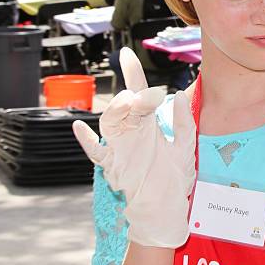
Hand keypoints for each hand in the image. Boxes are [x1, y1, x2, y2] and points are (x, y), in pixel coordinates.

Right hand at [72, 47, 196, 246]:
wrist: (166, 209)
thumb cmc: (174, 180)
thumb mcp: (185, 147)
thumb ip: (184, 122)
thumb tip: (178, 94)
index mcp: (148, 125)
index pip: (139, 94)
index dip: (132, 74)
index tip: (127, 55)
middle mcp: (132, 133)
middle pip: (123, 106)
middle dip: (132, 97)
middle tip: (147, 98)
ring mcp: (120, 148)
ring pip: (109, 122)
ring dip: (115, 110)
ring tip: (128, 105)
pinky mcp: (113, 166)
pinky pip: (95, 151)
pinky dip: (86, 140)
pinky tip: (79, 127)